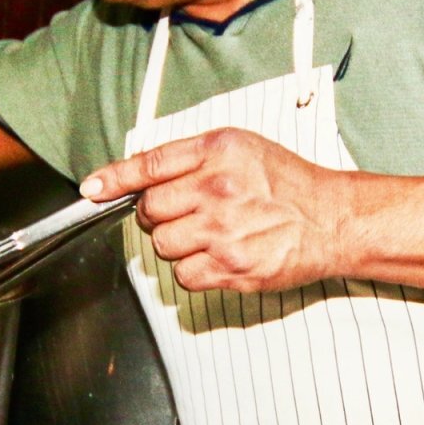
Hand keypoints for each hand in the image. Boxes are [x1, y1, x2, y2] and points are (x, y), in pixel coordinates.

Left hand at [81, 128, 344, 291]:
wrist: (332, 219)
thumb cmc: (287, 183)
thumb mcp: (239, 148)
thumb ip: (188, 157)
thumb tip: (136, 174)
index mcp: (216, 152)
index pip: (149, 165)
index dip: (114, 179)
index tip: (92, 189)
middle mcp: (218, 189)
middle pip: (150, 212)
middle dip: (160, 217)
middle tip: (188, 214)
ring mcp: (224, 231)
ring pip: (164, 247)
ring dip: (177, 245)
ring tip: (209, 235)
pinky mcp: (233, 267)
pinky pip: (185, 276)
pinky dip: (194, 271)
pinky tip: (217, 257)